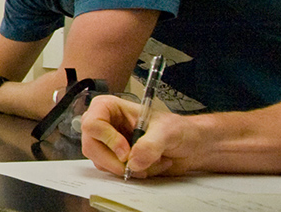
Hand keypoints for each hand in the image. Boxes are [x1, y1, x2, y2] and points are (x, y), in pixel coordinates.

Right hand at [80, 95, 202, 178]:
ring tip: (151, 162)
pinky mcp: (113, 159)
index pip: (92, 123)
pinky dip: (131, 174)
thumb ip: (150, 145)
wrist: (189, 147)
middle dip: (114, 161)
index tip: (126, 152)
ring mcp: (106, 143)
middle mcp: (104, 125)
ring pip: (100, 162)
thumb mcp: (167, 132)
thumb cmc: (178, 129)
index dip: (108, 140)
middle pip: (91, 146)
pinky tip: (148, 166)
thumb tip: (133, 161)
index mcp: (110, 108)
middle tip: (135, 166)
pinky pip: (111, 172)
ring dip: (127, 168)